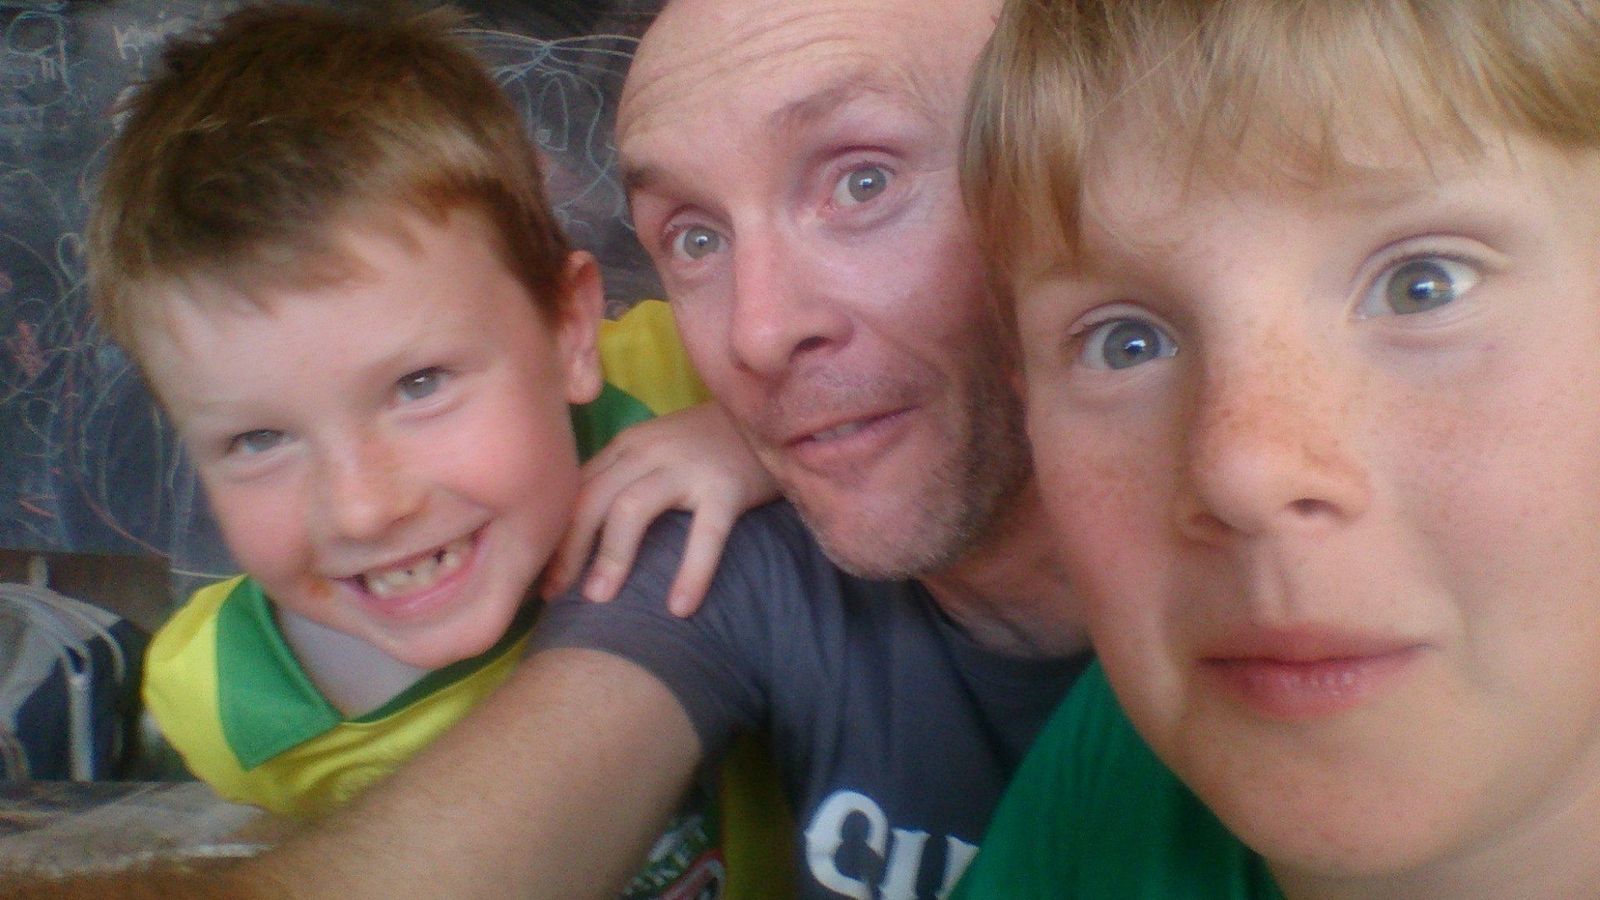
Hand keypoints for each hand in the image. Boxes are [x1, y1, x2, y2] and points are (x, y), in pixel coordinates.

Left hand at [541, 402, 777, 615]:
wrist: (773, 413)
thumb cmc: (712, 443)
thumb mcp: (659, 450)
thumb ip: (625, 477)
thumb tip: (583, 532)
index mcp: (627, 445)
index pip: (576, 491)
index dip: (554, 535)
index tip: (541, 578)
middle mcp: (649, 451)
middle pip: (592, 499)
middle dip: (568, 550)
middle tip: (556, 596)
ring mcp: (687, 466)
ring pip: (631, 509)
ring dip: (610, 556)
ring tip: (599, 600)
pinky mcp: (726, 486)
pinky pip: (705, 533)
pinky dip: (690, 572)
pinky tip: (679, 607)